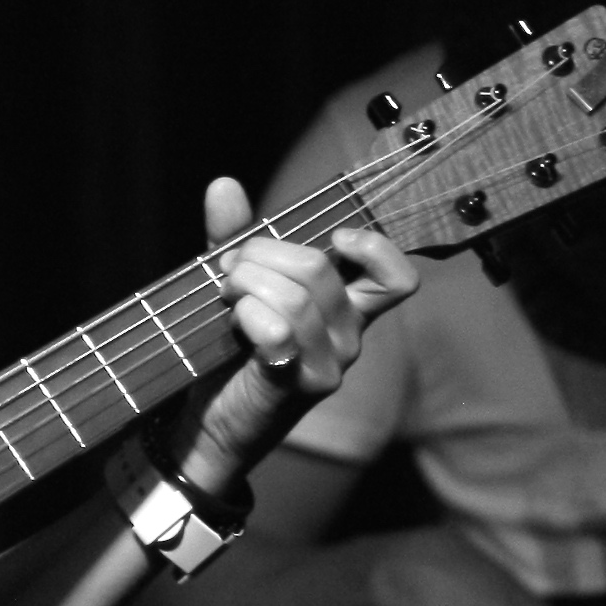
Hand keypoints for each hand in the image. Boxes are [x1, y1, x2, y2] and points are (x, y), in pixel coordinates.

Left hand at [177, 179, 417, 484]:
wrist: (207, 421)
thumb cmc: (230, 349)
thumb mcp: (236, 285)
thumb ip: (234, 237)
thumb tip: (223, 184)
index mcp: (348, 307)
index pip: (397, 277)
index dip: (375, 248)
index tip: (334, 237)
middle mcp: (349, 336)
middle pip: (319, 269)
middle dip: (262, 255)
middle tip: (230, 270)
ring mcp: (329, 364)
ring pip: (294, 297)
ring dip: (246, 284)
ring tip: (225, 295)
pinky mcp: (298, 386)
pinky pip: (278, 332)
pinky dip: (246, 315)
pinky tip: (233, 322)